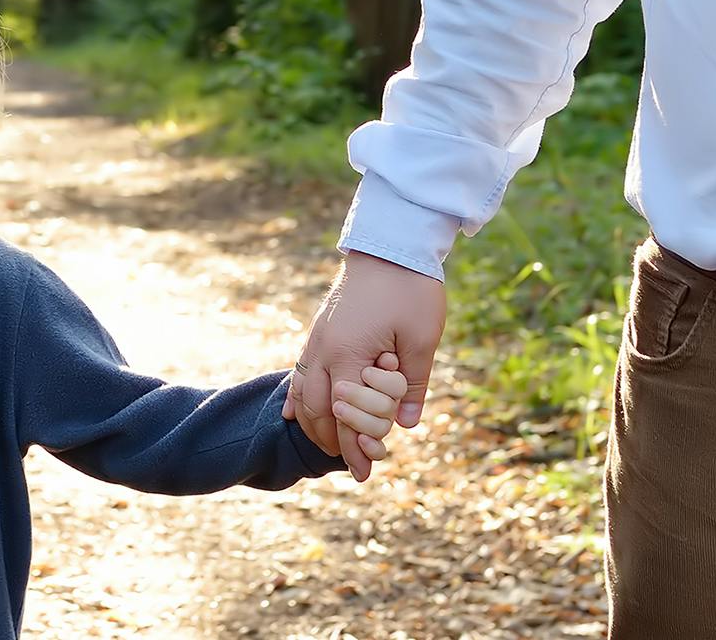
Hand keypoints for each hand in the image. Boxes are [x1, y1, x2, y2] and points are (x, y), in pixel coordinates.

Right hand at [291, 251, 447, 479]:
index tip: (367, 471)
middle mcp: (324, 350)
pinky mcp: (320, 331)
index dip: (356, 446)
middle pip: (317, 411)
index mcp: (348, 354)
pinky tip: (294, 414)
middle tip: (353, 466)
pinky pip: (300, 372)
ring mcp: (317, 339)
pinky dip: (297, 397)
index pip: (346, 415)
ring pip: (303, 394)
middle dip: (332, 442)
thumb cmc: (410, 289)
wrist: (389, 244)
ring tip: (330, 447)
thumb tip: (406, 425)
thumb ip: (413, 385)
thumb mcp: (422, 339)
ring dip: (314, 424)